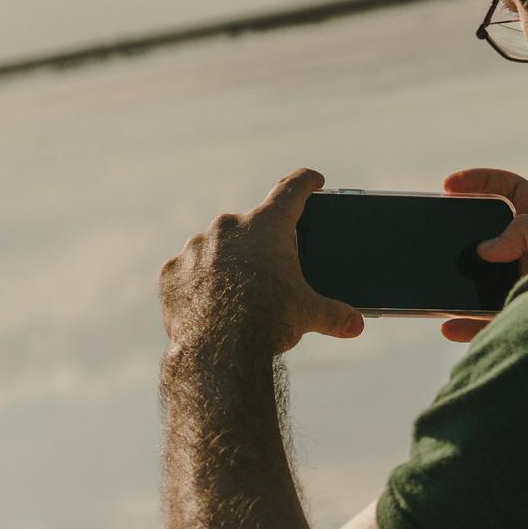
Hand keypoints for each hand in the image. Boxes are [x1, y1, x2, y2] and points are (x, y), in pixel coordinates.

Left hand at [162, 169, 363, 356]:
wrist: (218, 348)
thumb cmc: (267, 321)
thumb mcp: (308, 314)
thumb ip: (334, 315)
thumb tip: (355, 324)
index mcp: (266, 225)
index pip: (292, 190)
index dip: (306, 183)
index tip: (313, 180)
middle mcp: (227, 227)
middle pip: (250, 226)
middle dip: (259, 243)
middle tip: (269, 269)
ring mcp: (195, 247)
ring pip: (214, 248)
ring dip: (225, 263)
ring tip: (236, 294)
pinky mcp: (172, 272)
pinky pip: (187, 272)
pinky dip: (198, 284)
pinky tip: (207, 305)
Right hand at [438, 167, 527, 343]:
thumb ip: (522, 231)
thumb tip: (484, 252)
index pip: (508, 189)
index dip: (480, 181)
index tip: (449, 185)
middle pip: (485, 234)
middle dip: (459, 234)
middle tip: (437, 232)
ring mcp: (523, 282)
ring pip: (479, 280)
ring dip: (456, 283)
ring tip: (435, 281)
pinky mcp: (520, 312)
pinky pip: (483, 320)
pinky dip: (463, 325)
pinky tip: (449, 325)